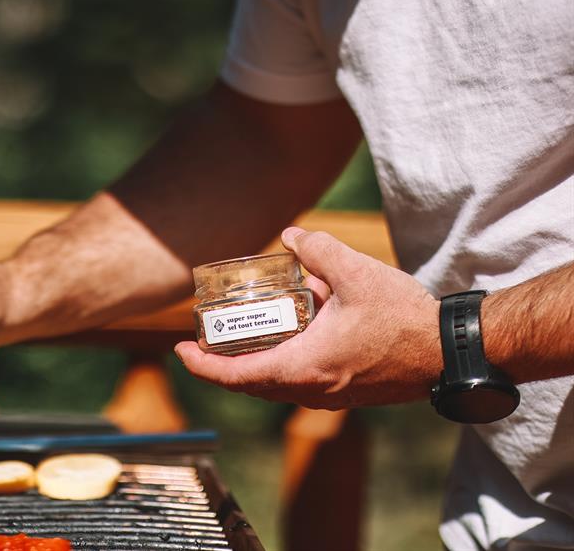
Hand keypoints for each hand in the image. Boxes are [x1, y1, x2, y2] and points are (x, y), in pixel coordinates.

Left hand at [175, 228, 442, 408]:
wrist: (450, 353)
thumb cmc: (404, 318)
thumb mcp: (356, 273)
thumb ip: (319, 250)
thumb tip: (292, 234)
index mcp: (302, 366)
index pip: (235, 375)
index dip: (201, 365)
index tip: (180, 349)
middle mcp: (310, 389)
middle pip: (249, 383)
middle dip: (221, 363)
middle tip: (203, 339)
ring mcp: (329, 396)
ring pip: (275, 384)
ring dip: (253, 363)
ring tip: (243, 333)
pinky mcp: (346, 393)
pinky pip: (299, 382)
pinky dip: (282, 362)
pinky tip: (293, 331)